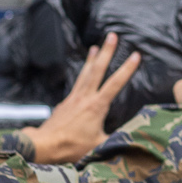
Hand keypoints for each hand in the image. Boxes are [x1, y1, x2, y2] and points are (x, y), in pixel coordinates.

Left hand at [22, 32, 142, 162]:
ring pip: (85, 74)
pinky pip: (76, 84)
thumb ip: (115, 140)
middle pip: (97, 69)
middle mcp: (85, 98)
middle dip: (107, 52)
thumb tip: (131, 139)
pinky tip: (83, 74)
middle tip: (112, 36)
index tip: (136, 55)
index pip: (115, 84)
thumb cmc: (72, 147)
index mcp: (96, 106)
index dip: (127, 69)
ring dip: (91, 59)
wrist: (45, 145)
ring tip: (95, 47)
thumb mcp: (99, 146)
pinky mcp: (65, 103)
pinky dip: (81, 75)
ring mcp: (73, 99)